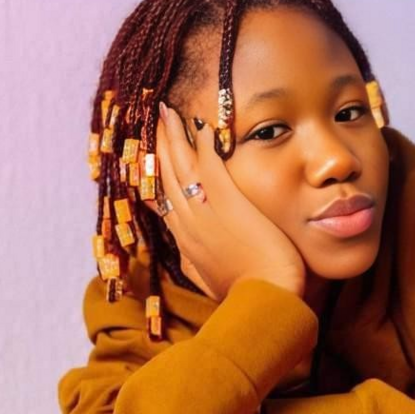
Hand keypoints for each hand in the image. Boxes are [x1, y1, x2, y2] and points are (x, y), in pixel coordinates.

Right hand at [143, 104, 306, 302]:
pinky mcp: (228, 203)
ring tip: (168, 113)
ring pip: (181, 167)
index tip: (149, 156)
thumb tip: (187, 257)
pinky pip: (210, 166)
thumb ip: (197, 266)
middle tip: (155, 121)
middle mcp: (188, 223)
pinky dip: (204, 145)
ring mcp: (205, 212)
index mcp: (186, 242)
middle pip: (166, 176)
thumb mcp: (210, 283)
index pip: (164, 200)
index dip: (155, 174)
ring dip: (174, 136)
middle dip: (159, 145)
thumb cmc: (246, 296)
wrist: (265, 301)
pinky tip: (202, 126)